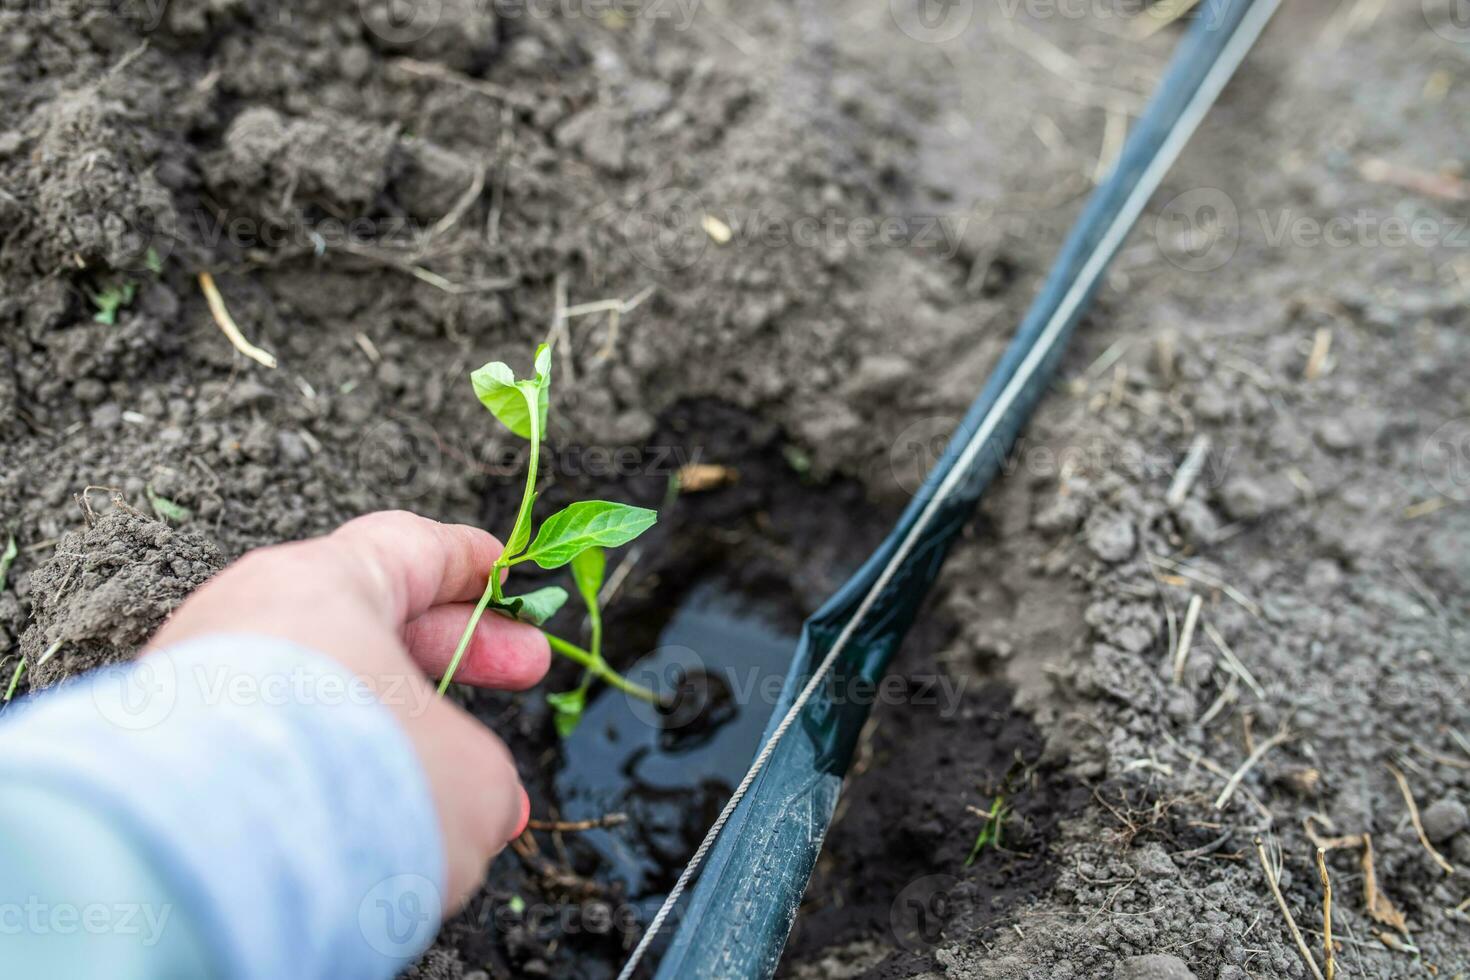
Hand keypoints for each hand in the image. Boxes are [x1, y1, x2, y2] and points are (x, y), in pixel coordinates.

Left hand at [147, 510, 550, 908]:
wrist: (209, 856)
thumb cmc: (351, 777)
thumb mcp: (468, 772)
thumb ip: (481, 769)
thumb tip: (476, 805)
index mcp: (324, 581)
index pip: (410, 545)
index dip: (473, 564)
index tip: (513, 578)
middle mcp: (252, 615)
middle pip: (370, 620)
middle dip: (456, 658)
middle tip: (523, 673)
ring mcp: (199, 684)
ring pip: (324, 694)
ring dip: (395, 734)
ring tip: (448, 794)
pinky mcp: (166, 759)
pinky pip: (273, 753)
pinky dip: (331, 780)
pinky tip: (370, 829)